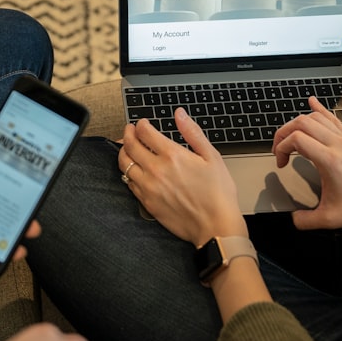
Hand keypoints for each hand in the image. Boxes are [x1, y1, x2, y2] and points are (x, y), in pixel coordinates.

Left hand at [119, 109, 246, 246]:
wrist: (215, 226)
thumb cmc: (218, 193)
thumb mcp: (212, 156)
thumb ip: (192, 132)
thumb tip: (179, 114)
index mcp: (172, 155)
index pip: (144, 132)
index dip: (141, 124)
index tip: (142, 123)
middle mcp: (156, 170)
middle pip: (130, 146)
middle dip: (127, 134)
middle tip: (129, 131)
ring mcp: (149, 187)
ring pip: (124, 165)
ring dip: (124, 152)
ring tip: (128, 148)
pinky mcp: (146, 203)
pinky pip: (129, 183)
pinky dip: (128, 173)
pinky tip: (134, 170)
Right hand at [272, 97, 341, 230]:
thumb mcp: (332, 219)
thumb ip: (306, 220)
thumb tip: (293, 219)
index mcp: (330, 160)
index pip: (296, 139)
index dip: (281, 148)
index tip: (281, 163)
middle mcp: (338, 144)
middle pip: (302, 122)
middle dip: (283, 132)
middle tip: (279, 149)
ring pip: (316, 117)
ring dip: (298, 123)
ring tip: (289, 136)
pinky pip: (333, 118)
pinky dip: (319, 110)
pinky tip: (313, 102)